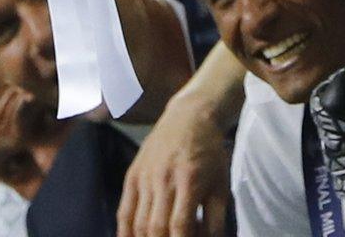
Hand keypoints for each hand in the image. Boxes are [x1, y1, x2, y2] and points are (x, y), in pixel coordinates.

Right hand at [116, 90, 233, 236]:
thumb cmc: (210, 153)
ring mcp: (144, 178)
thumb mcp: (221, 184)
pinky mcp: (132, 176)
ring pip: (138, 222)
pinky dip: (125, 231)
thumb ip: (216, 219)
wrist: (189, 118)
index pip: (179, 224)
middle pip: (156, 227)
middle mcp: (163, 180)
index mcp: (189, 181)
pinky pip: (124, 211)